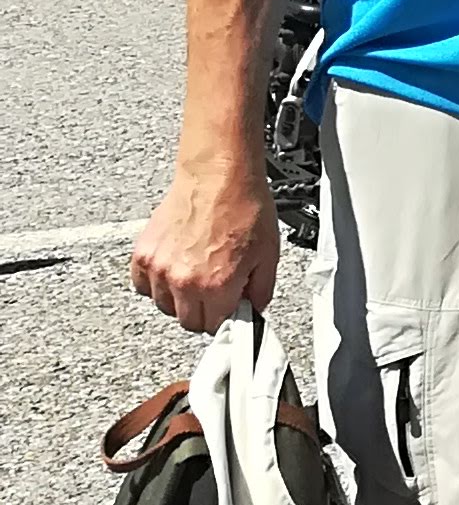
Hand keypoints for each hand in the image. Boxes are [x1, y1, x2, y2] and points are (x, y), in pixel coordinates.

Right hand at [132, 154, 278, 332]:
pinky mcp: (143, 255)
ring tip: (196, 274)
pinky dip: (156, 283)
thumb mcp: (269, 255)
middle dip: (204, 311)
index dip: (225, 318)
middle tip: (215, 292)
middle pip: (187, 322)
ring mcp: (159, 269)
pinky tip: (175, 268)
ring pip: (164, 306)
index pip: (214, 327)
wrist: (219, 177)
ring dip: (179, 298)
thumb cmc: (245, 208)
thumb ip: (260, 291)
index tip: (228, 308)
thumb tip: (253, 310)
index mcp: (217, 286)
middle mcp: (184, 282)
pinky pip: (142, 286)